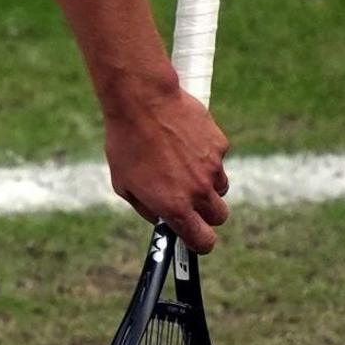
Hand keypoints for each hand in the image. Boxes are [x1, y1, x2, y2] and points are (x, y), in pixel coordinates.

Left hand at [104, 80, 230, 251]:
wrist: (143, 101)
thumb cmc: (127, 143)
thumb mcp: (123, 184)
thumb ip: (146, 208)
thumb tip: (160, 219)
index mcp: (175, 206)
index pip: (203, 240)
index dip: (201, 243)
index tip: (196, 238)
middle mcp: (199, 190)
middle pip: (220, 217)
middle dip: (208, 215)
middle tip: (191, 202)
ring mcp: (213, 166)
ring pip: (221, 187)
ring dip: (207, 184)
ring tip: (183, 166)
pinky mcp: (220, 144)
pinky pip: (218, 159)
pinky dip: (206, 156)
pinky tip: (185, 141)